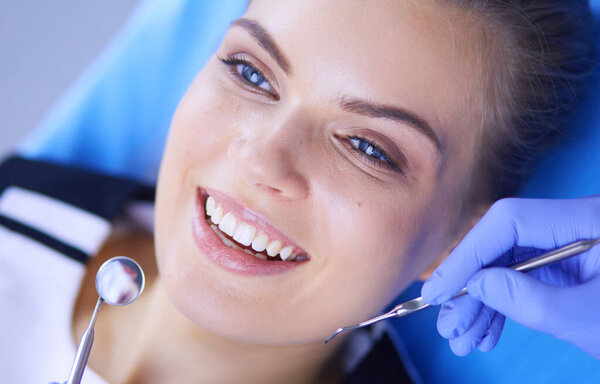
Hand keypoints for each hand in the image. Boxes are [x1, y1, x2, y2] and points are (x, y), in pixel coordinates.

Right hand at [421, 196, 599, 358]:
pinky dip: (503, 307)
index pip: (511, 221)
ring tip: (462, 338)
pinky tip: (487, 332)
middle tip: (448, 325)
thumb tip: (478, 283)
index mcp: (591, 221)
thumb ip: (529, 300)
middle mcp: (576, 225)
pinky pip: (525, 280)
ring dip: (483, 304)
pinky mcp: (569, 268)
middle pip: (504, 244)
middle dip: (473, 288)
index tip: (441, 289)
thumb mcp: (588, 319)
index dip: (468, 254)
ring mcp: (571, 247)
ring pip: (509, 265)